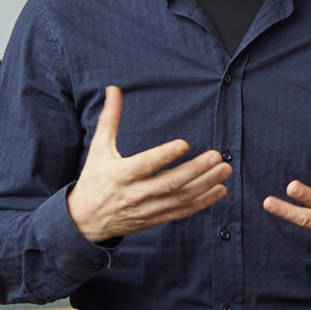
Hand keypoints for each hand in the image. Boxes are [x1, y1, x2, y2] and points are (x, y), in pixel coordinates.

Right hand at [66, 85, 228, 244]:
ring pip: (180, 198)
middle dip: (196, 170)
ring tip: (224, 170)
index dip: (164, 156)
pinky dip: (203, 202)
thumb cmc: (94, 179)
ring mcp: (147, 209)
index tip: (184, 144)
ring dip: (205, 185)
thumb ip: (110, 118)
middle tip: (217, 156)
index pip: (145, 165)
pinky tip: (219, 190)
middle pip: (170, 183)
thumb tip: (114, 89)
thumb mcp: (99, 148)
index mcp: (121, 174)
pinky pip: (182, 212)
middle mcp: (135, 193)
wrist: (86, 220)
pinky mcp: (156, 219)